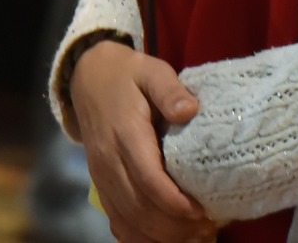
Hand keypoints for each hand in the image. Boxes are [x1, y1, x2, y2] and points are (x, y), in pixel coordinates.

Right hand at [68, 40, 213, 242]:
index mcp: (125, 134)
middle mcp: (109, 160)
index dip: (175, 203)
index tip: (203, 212)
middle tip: (208, 229)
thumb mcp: (151, 71)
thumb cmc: (128, 76)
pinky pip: (117, 220)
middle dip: (175, 227)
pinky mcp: (100, 184)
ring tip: (194, 237)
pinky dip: (140, 237)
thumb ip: (170, 90)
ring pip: (128, 219)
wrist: (89, 78)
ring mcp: (101, 176)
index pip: (148, 179)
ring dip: (161, 236)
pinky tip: (166, 240)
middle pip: (139, 208)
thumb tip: (190, 110)